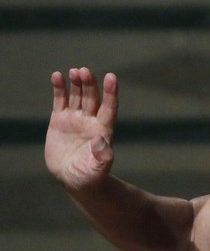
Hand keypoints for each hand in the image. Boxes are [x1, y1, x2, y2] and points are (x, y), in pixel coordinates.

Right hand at [45, 67, 117, 190]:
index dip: (111, 93)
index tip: (112, 77)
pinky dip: (60, 89)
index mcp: (103, 130)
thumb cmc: (90, 176)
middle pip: (92, 98)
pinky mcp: (60, 120)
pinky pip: (60, 101)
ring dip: (77, 83)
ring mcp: (75, 119)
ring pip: (78, 96)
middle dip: (90, 84)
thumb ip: (102, 156)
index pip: (109, 108)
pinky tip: (57, 76)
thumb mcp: (97, 169)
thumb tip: (103, 141)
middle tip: (84, 72)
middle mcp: (91, 121)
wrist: (73, 178)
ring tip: (75, 72)